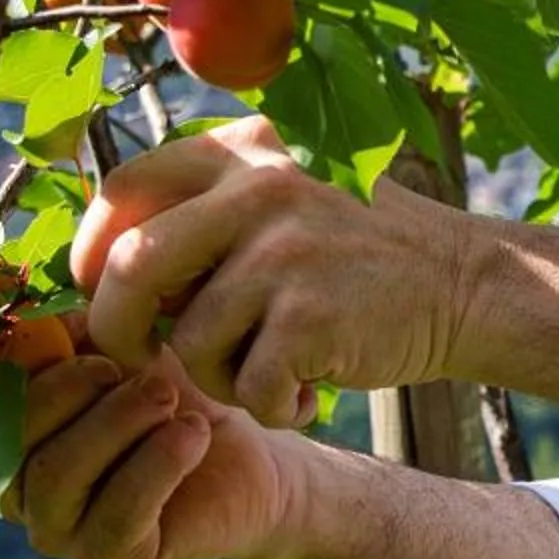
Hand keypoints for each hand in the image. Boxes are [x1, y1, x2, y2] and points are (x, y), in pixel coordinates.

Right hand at [1, 352, 301, 558]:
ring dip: (118, 421)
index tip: (42, 335)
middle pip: (10, 435)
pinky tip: (193, 432)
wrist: (248, 453)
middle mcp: (14, 483)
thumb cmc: (173, 390)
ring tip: (169, 397)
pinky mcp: (105, 557)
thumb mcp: (123, 343)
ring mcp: (54, 527)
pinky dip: (158, 463)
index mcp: (3, 427)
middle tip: (130, 367)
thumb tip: (42, 307)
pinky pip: (116, 512)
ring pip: (56, 475)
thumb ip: (75, 324)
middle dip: (69, 387)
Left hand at [69, 116, 475, 427]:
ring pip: (188, 343)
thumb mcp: (281, 199)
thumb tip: (96, 270)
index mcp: (240, 151)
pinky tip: (307, 394)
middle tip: (143, 359)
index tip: (104, 294)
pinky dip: (270, 407)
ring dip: (217, 379)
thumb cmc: (354, 254)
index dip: (93, 253)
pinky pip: (247, 386)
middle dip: (117, 327)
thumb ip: (203, 214)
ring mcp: (286, 252)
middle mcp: (259, 187)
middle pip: (129, 265)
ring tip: (267, 372)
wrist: (465, 282)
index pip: (123, 188)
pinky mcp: (312, 317)